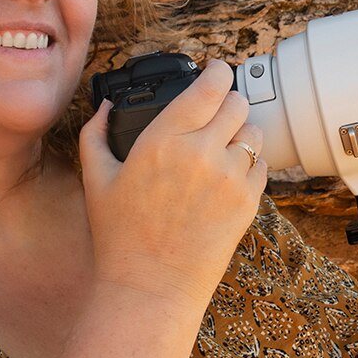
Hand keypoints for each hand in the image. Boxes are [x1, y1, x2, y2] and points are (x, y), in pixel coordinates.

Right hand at [78, 59, 267, 307]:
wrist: (151, 287)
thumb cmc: (119, 236)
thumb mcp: (96, 179)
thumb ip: (96, 133)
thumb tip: (103, 106)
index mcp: (164, 138)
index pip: (209, 85)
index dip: (217, 71)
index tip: (215, 70)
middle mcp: (202, 152)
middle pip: (237, 103)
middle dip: (228, 102)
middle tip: (218, 111)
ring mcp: (230, 177)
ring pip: (254, 133)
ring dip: (241, 133)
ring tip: (222, 148)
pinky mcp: (248, 201)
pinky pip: (262, 165)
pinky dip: (250, 164)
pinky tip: (229, 176)